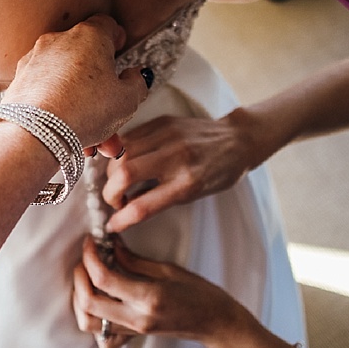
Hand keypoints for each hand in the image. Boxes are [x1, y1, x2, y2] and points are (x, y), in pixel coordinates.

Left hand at [0, 14, 150, 149]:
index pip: (106, 25)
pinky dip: (60, 110)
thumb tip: (134, 76)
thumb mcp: (127, 100)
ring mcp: (35, 60)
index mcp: (89, 36)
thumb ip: (137, 83)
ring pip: (67, 82)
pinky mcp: (19, 80)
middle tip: (113, 114)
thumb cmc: (83, 111)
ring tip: (96, 139)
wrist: (33, 134)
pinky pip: (47, 92)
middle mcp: (58, 41)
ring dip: (83, 107)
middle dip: (102, 90)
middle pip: (87, 60)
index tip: (120, 51)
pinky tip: (71, 136)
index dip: (116, 38)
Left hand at [71, 236, 254, 347]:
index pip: (104, 279)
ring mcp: (134, 330)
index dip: (90, 258)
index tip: (91, 242)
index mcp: (149, 298)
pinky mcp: (133, 336)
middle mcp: (137, 318)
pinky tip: (99, 300)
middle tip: (86, 259)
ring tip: (88, 278)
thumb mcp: (169, 269)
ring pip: (89, 322)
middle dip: (80, 277)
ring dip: (80, 298)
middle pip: (88, 303)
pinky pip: (102, 333)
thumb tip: (110, 246)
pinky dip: (92, 318)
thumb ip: (134, 260)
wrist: (217, 323)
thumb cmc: (200, 293)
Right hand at [102, 112, 269, 232]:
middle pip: (124, 174)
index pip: (144, 206)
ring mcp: (169, 136)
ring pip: (121, 154)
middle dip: (110, 192)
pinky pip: (129, 138)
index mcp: (188, 183)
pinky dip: (120, 154)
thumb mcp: (193, 194)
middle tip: (116, 200)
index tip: (113, 225)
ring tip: (120, 182)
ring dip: (112, 173)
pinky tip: (125, 162)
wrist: (237, 140)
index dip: (121, 219)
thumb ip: (159, 200)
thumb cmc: (218, 173)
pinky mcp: (162, 122)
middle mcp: (177, 157)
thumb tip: (125, 210)